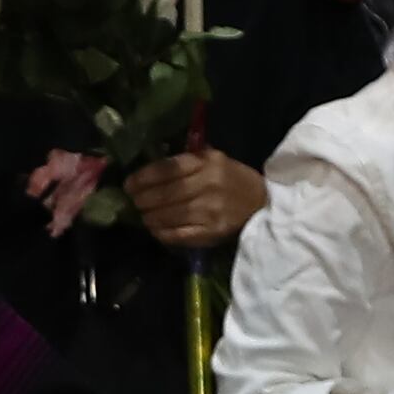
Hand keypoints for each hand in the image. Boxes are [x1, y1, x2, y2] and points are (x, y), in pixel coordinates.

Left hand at [124, 147, 264, 249]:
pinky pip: (179, 234)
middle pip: (164, 194)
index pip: (167, 169)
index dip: (143, 178)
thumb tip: (149, 171)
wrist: (263, 204)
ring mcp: (210, 211)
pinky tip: (156, 229)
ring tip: (144, 215)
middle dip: (143, 199)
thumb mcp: (214, 160)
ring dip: (150, 217)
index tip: (129, 184)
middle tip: (135, 201)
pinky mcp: (212, 233)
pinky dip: (163, 233)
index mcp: (208, 163)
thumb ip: (186, 162)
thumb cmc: (233, 179)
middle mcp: (208, 185)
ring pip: (168, 215)